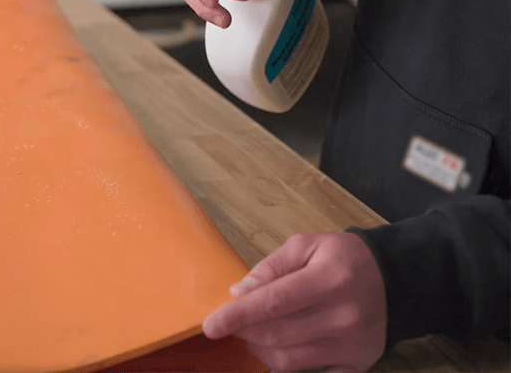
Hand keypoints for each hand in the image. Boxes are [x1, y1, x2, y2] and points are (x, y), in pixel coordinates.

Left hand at [202, 232, 386, 372]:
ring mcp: (353, 344)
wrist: (396, 279)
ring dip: (260, 349)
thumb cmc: (343, 259)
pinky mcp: (359, 364)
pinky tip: (277, 352)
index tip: (210, 325)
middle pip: (276, 334)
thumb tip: (239, 292)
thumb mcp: (307, 246)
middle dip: (244, 331)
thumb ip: (271, 267)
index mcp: (330, 279)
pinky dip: (287, 369)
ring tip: (254, 333)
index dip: (237, 315)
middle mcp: (345, 315)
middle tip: (232, 322)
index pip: (273, 302)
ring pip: (288, 361)